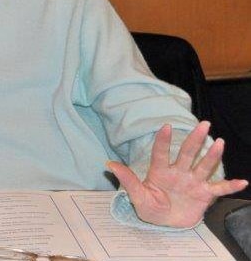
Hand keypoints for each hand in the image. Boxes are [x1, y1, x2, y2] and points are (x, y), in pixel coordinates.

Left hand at [107, 121, 248, 227]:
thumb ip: (127, 180)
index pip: (161, 153)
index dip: (164, 141)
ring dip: (213, 156)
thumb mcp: (137, 196)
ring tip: (220, 143)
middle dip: (195, 139)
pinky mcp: (204, 195)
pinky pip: (219, 189)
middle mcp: (179, 173)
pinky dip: (230, 186)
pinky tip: (242, 182)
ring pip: (204, 166)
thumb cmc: (150, 206)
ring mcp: (193, 182)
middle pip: (188, 153)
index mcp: (160, 171)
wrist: (164, 222)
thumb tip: (109, 164)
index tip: (167, 126)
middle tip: (204, 124)